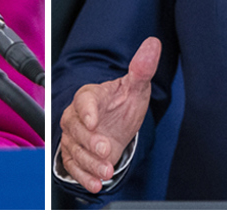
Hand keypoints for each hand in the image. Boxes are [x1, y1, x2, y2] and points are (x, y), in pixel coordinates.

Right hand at [57, 37, 159, 191]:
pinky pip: (73, 166)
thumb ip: (142, 68)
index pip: (83, 100)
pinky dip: (83, 176)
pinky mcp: (74, 155)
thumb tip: (153, 44)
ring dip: (89, 162)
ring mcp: (74, 137)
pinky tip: (96, 182)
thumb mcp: (135, 87)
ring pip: (74, 150)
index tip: (94, 121)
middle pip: (76, 129)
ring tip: (106, 170)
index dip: (87, 111)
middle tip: (106, 149)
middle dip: (90, 142)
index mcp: (89, 96)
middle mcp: (77, 117)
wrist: (114, 125)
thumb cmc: (121, 104)